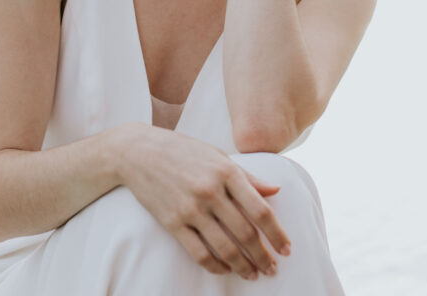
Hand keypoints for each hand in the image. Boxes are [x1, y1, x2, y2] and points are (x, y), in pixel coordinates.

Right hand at [116, 123, 290, 279]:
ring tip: (254, 274)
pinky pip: (198, 253)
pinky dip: (215, 266)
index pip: (260, 209)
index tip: (287, 248)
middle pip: (245, 233)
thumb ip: (248, 176)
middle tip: (273, 269)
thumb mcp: (219, 156)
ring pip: (224, 248)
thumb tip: (275, 190)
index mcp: (227, 171)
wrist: (139, 152)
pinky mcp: (172, 222)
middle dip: (263, 255)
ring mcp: (191, 208)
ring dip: (242, 266)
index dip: (276, 233)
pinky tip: (226, 270)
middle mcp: (211, 191)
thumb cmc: (185, 151)